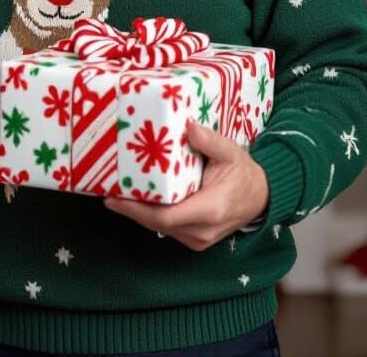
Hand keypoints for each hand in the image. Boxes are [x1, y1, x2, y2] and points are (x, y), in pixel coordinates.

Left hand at [103, 121, 268, 250]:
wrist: (261, 197)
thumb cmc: (243, 173)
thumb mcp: (230, 152)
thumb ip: (210, 141)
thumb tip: (189, 127)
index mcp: (211, 209)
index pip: (166, 216)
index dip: (137, 209)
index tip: (114, 197)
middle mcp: (202, 230)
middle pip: (157, 223)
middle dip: (130, 210)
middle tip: (106, 192)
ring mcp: (199, 239)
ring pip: (159, 228)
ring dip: (137, 213)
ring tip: (115, 194)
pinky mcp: (194, 238)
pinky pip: (166, 229)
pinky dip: (149, 216)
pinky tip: (135, 200)